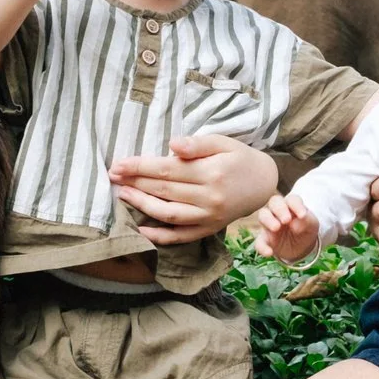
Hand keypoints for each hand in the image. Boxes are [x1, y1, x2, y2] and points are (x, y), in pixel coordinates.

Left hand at [111, 133, 280, 242]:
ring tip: (123, 195)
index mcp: (212, 173)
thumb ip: (197, 144)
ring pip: (169, 214)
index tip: (119, 164)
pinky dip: (160, 236)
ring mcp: (209, 217)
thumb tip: (171, 145)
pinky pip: (181, 236)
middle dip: (135, 182)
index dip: (140, 167)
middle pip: (164, 190)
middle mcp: (209, 198)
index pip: (167, 169)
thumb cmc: (239, 158)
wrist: (264, 183)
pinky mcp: (209, 229)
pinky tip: (141, 229)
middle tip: (113, 175)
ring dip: (142, 205)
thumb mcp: (223, 142)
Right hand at [254, 194, 321, 261]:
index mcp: (292, 205)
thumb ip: (307, 221)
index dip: (296, 205)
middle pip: (274, 202)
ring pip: (262, 216)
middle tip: (286, 220)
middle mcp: (278, 211)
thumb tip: (295, 224)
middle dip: (279, 209)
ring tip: (276, 228)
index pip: (292, 200)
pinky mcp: (265, 239)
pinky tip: (269, 253)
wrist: (301, 246)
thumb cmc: (306, 229)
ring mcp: (269, 224)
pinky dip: (262, 247)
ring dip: (268, 220)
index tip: (302, 215)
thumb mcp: (312, 225)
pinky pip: (259, 242)